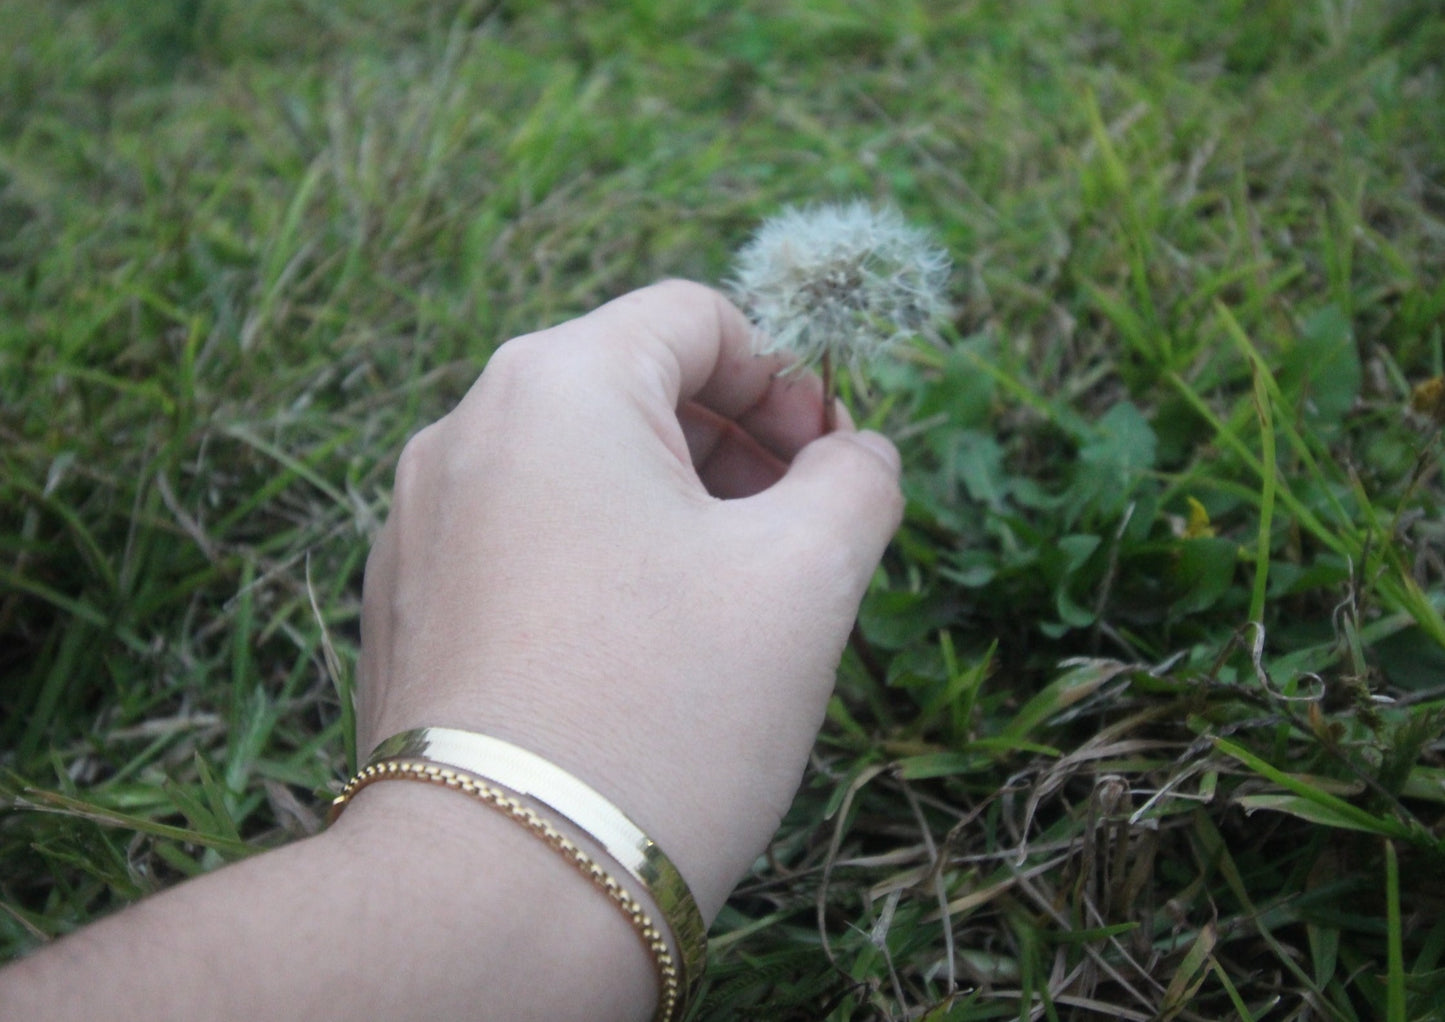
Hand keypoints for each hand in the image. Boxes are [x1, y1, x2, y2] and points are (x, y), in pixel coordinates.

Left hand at [355, 279, 902, 916]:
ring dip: (671, 508)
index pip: (696, 319)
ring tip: (729, 601)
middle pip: (630, 389)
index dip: (787, 376)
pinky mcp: (407, 606)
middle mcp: (462, 430)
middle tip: (797, 532)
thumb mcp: (808, 576)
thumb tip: (857, 455)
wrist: (497, 892)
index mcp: (555, 385)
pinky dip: (598, 562)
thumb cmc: (665, 709)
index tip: (830, 464)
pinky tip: (641, 653)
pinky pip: (523, 542)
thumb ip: (858, 478)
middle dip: (734, 445)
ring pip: (575, 471)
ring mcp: (418, 522)